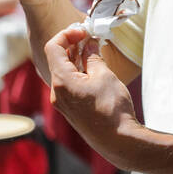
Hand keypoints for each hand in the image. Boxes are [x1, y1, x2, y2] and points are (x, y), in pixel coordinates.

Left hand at [44, 24, 138, 163]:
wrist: (119, 142)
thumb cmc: (112, 109)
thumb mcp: (104, 76)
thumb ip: (92, 57)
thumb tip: (89, 45)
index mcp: (61, 81)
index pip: (53, 47)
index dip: (66, 34)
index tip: (82, 30)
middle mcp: (56, 92)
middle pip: (56, 60)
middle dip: (71, 45)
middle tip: (88, 37)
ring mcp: (61, 103)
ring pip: (62, 72)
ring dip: (75, 59)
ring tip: (92, 50)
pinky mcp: (70, 110)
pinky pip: (68, 84)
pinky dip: (77, 72)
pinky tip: (92, 68)